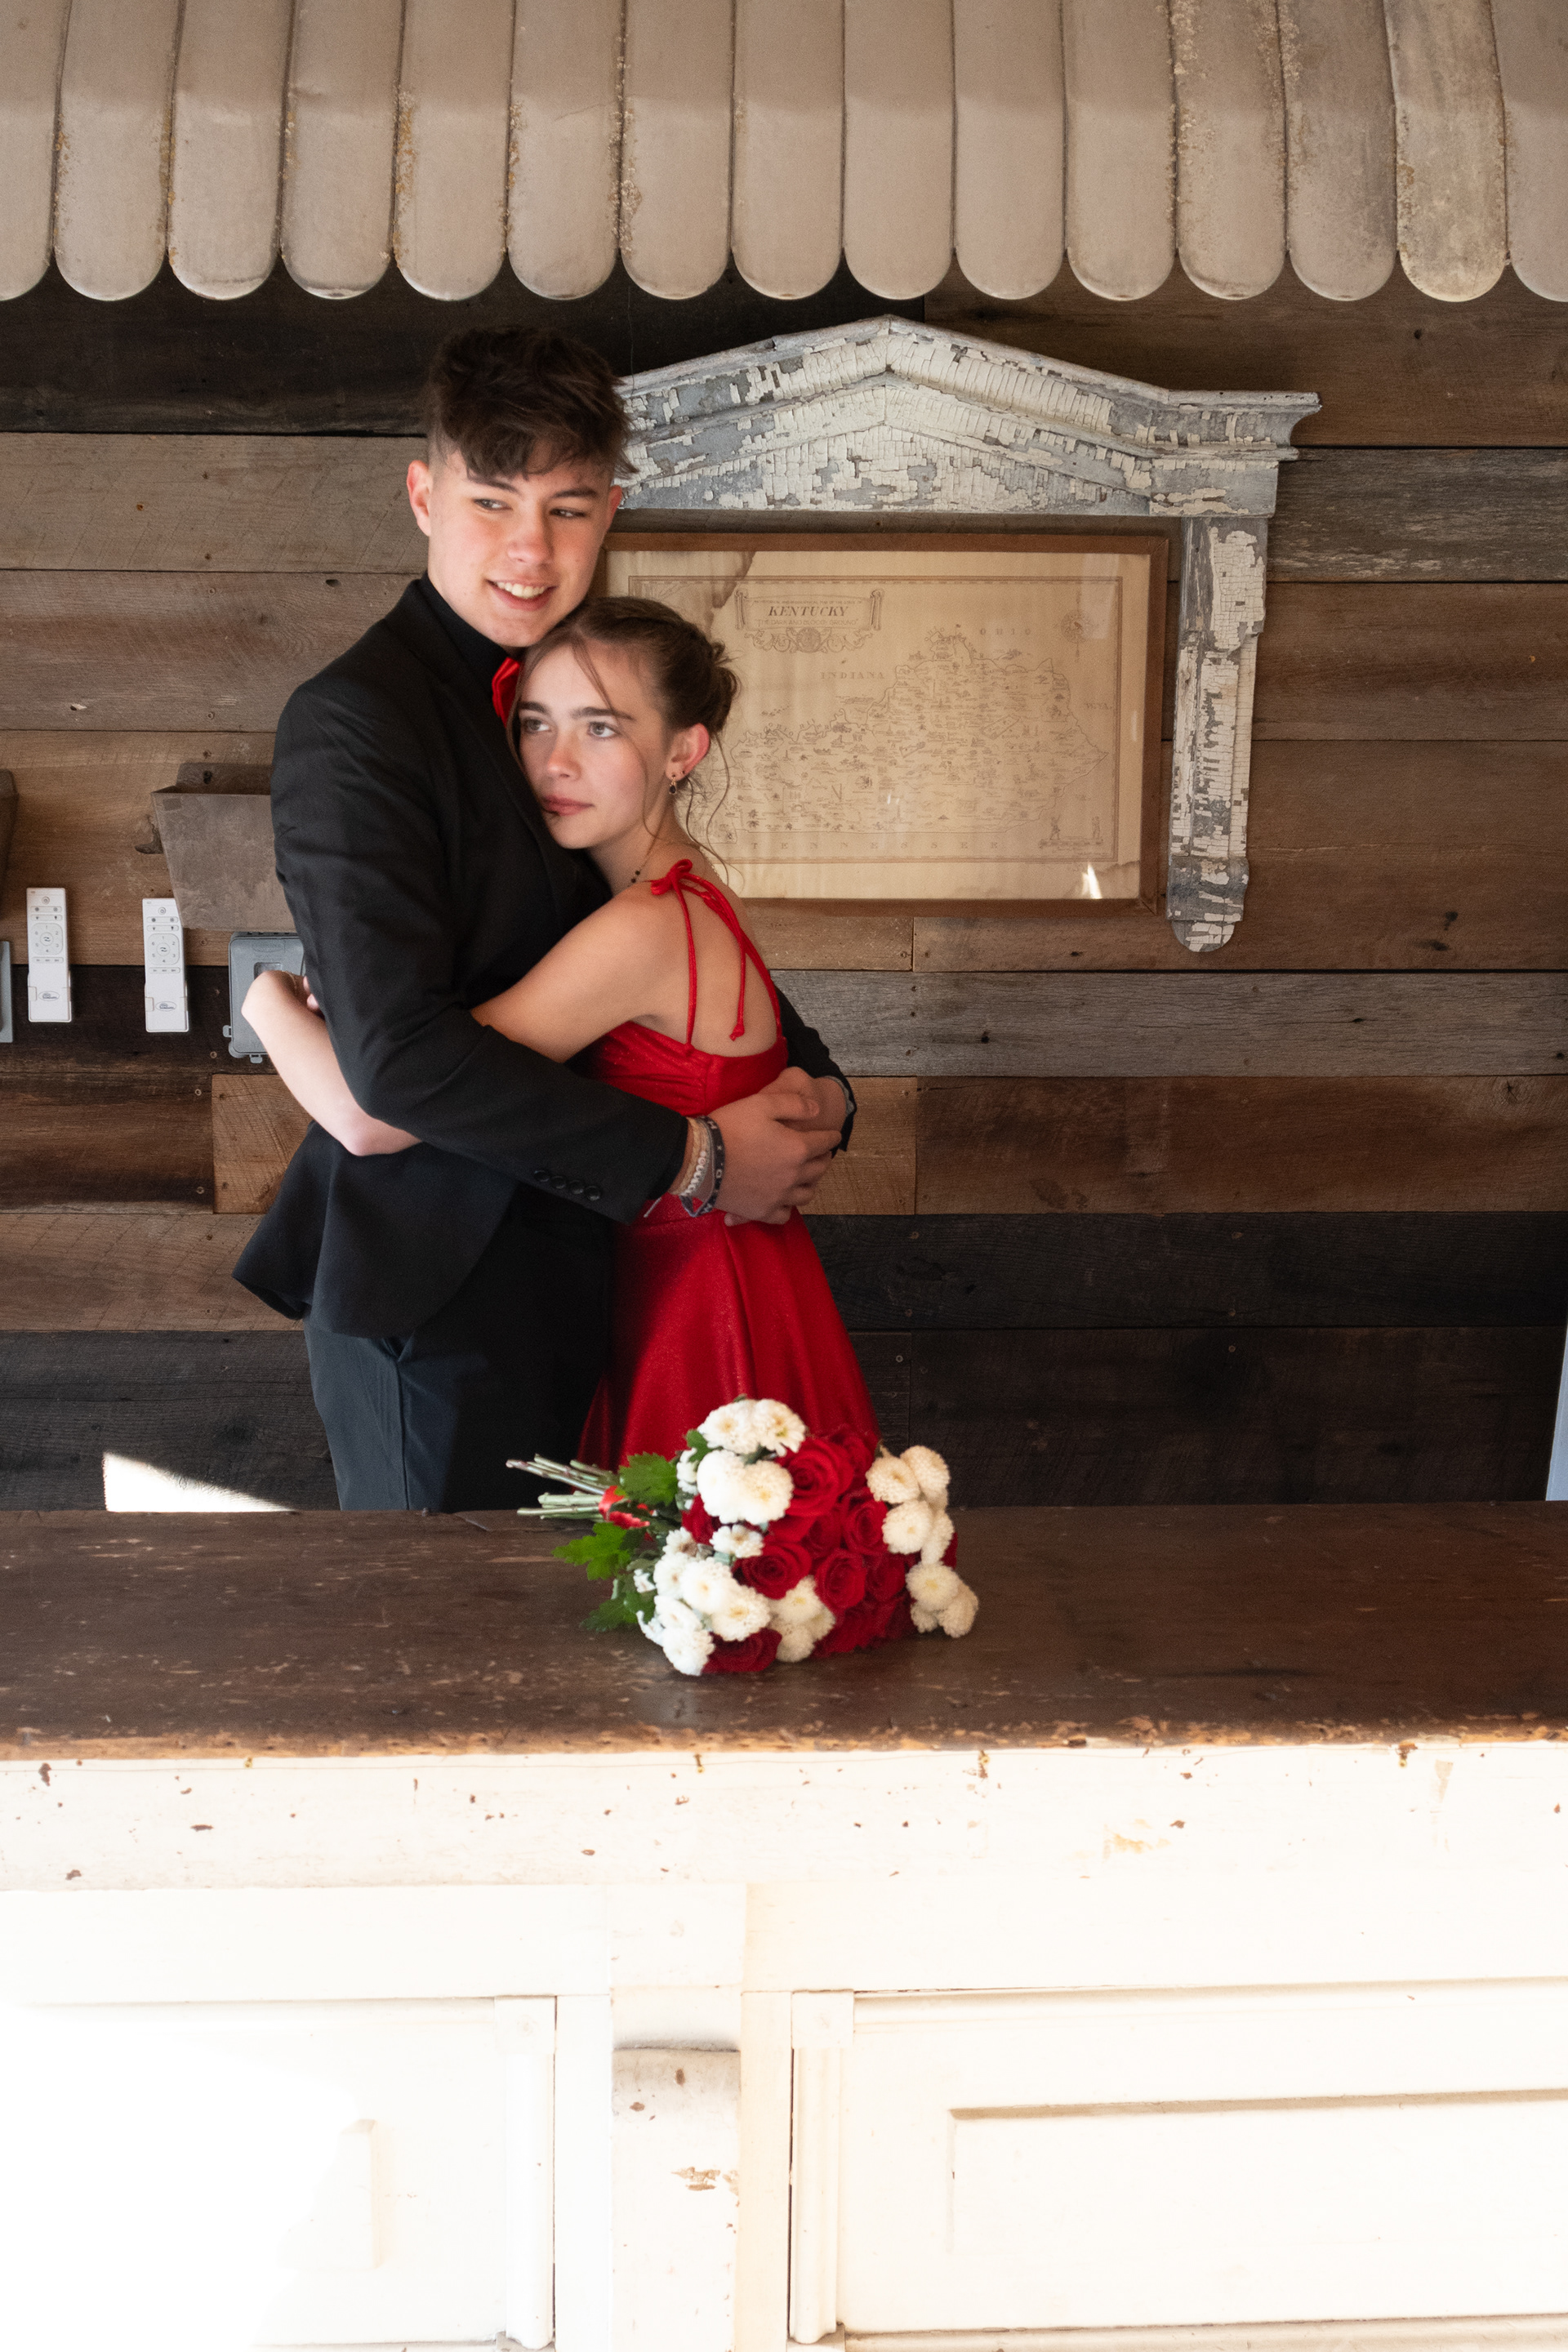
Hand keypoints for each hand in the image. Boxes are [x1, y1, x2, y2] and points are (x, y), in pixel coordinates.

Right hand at [712, 1067, 842, 1225]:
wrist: (699, 1159)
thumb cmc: (730, 1126)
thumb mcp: (763, 1102)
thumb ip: (795, 1104)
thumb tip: (817, 1110)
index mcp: (798, 1148)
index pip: (825, 1143)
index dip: (831, 1136)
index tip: (834, 1135)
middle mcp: (794, 1176)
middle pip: (819, 1169)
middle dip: (824, 1158)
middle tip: (821, 1153)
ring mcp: (779, 1197)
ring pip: (807, 1194)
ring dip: (811, 1183)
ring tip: (806, 1177)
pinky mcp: (761, 1211)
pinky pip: (785, 1215)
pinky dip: (789, 1208)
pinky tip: (784, 1200)